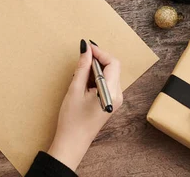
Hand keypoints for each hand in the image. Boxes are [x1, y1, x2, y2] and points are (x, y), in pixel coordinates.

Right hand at [47, 40, 122, 170]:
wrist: (72, 143)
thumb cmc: (72, 119)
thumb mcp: (75, 89)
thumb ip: (82, 67)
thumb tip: (86, 49)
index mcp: (111, 92)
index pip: (112, 63)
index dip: (100, 52)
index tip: (86, 46)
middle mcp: (117, 95)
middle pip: (112, 67)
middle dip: (97, 59)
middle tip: (81, 57)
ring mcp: (115, 99)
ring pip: (109, 74)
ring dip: (95, 68)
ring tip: (79, 73)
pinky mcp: (109, 102)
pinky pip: (106, 82)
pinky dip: (95, 77)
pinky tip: (82, 82)